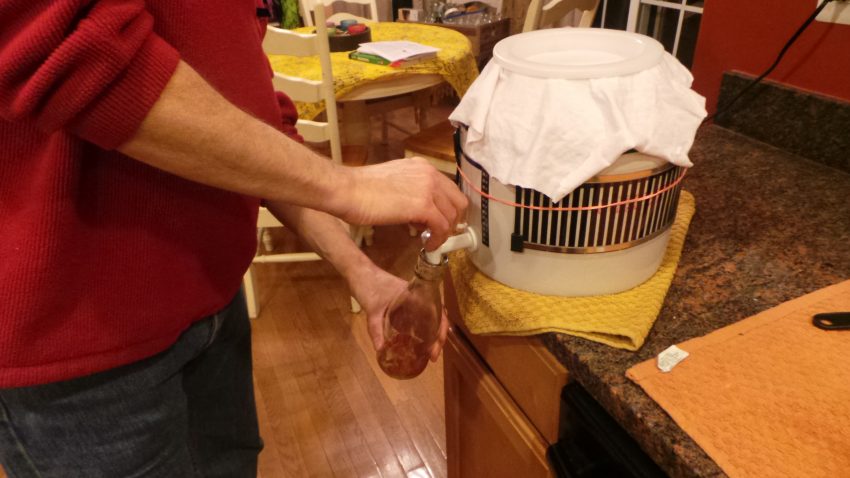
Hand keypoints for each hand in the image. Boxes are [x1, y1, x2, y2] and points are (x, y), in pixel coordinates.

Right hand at [337, 157, 467, 250]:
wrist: (347, 190)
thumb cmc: (360, 189)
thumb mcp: (394, 182)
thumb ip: (410, 190)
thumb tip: (419, 211)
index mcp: (422, 167)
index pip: (449, 189)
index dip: (449, 209)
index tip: (442, 222)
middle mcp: (429, 174)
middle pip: (458, 202)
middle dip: (452, 221)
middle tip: (440, 234)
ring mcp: (428, 189)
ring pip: (451, 216)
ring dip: (444, 233)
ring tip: (430, 241)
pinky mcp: (423, 206)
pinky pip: (441, 227)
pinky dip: (437, 239)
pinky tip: (427, 245)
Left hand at [349, 264, 448, 361]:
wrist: (359, 272)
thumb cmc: (368, 286)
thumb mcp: (372, 309)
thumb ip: (375, 329)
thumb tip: (380, 350)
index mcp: (417, 294)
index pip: (438, 313)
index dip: (440, 332)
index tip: (435, 350)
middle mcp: (419, 297)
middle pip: (437, 317)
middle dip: (438, 337)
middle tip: (433, 356)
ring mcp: (412, 300)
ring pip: (429, 317)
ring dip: (432, 333)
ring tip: (429, 351)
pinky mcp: (404, 303)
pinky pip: (418, 316)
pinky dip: (422, 328)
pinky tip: (417, 340)